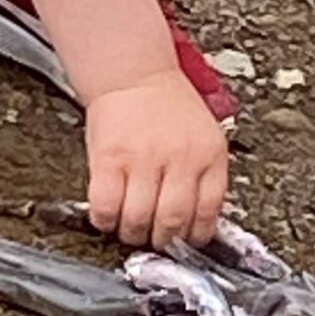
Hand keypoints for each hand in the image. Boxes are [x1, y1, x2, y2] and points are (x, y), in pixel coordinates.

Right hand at [85, 71, 229, 248]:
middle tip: (155, 238)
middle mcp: (179, 156)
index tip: (187, 242)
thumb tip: (199, 222)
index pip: (209, 211)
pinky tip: (108, 216)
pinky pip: (105, 206)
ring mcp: (142, 157)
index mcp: (209, 153)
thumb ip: (204, 175)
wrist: (133, 73)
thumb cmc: (168, 106)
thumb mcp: (204, 136)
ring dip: (132, 234)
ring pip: (138, 219)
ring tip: (130, 230)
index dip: (196, 235)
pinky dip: (105, 220)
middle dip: (163, 240)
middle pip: (172, 221)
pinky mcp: (108, 158)